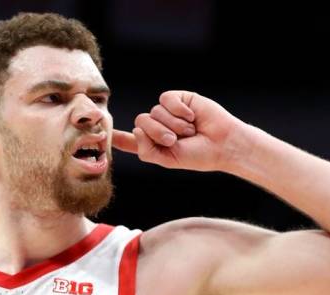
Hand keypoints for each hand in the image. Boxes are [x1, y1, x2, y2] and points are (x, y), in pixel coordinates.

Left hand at [112, 91, 243, 171]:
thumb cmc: (198, 155)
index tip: (106, 135)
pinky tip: (191, 116)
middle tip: (176, 140)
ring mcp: (168, 112)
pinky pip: (166, 99)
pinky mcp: (179, 99)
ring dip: (173, 124)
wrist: (223, 144)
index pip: (132, 140)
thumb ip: (146, 150)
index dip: (118, 138)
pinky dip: (178, 109)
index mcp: (154, 144)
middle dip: (158, 133)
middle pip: (140, 122)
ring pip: (154, 112)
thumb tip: (137, 128)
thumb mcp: (168, 160)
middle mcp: (158, 127)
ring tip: (190, 130)